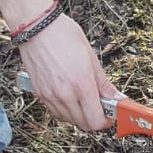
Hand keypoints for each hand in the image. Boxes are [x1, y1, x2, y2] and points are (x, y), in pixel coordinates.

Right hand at [18, 13, 118, 131]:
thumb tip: (116, 98)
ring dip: (80, 115)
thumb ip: (103, 83)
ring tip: (84, 99)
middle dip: (94, 119)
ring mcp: (50, 96)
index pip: (96, 120)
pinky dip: (66, 111)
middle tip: (99, 106)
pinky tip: (70, 97)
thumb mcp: (91, 57)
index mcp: (81, 85)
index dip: (106, 121)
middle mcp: (65, 94)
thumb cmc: (62, 35)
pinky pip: (56, 112)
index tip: (110, 114)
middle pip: (83, 124)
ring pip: (69, 121)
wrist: (36, 27)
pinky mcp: (40, 94)